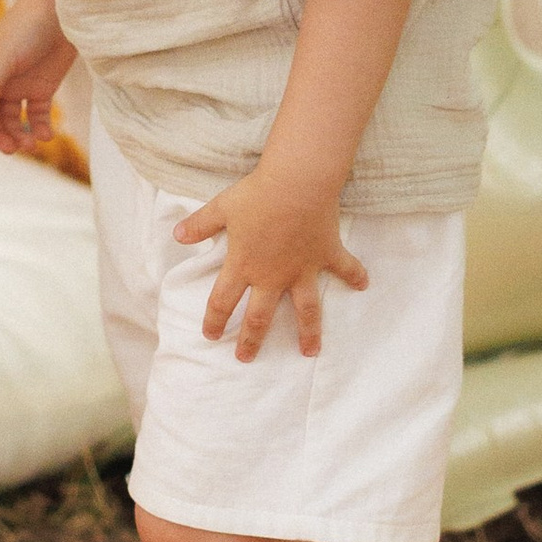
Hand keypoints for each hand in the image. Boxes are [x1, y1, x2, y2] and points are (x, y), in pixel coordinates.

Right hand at [0, 0, 75, 156]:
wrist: (64, 10)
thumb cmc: (28, 25)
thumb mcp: (4, 54)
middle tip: (10, 148)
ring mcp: (19, 85)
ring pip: (11, 121)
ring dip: (17, 135)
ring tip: (30, 144)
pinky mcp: (41, 88)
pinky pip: (36, 116)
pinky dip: (39, 128)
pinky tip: (46, 136)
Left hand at [174, 167, 366, 359]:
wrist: (296, 183)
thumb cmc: (257, 194)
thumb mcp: (221, 207)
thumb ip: (200, 224)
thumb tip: (177, 235)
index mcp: (244, 265)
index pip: (223, 301)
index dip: (215, 321)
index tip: (211, 336)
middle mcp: (273, 276)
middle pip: (260, 317)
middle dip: (252, 340)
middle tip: (246, 358)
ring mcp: (303, 269)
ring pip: (306, 310)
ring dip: (308, 332)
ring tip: (309, 352)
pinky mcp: (327, 255)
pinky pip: (345, 269)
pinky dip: (356, 276)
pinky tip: (364, 286)